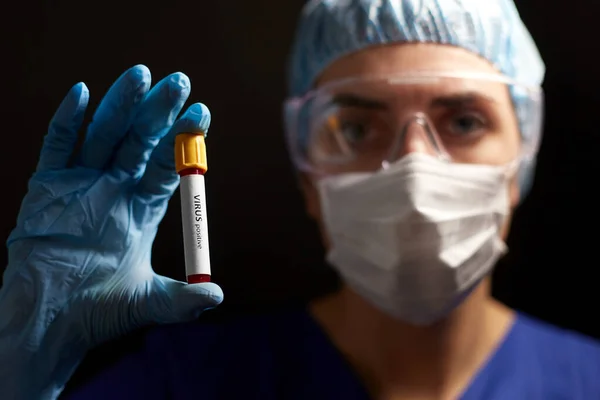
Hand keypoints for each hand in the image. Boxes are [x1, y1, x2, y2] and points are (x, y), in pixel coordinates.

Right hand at [0, 65, 222, 398]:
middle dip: (159, 112)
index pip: (168, 166)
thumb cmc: (98, 313)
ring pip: (103, 135)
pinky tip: (82, 93)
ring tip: (140, 75)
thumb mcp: (147, 303)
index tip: (201, 113)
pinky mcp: (47, 187)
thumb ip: (182, 299)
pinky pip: (57, 147)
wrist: (46, 324)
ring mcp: (81, 184)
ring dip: (121, 105)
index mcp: (142, 208)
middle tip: (179, 81)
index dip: (183, 141)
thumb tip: (217, 295)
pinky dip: (67, 121)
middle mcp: (115, 189)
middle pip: (140, 142)